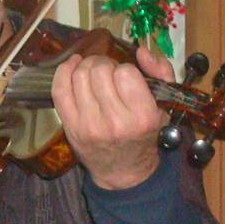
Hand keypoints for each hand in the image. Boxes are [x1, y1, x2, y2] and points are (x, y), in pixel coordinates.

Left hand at [50, 44, 166, 189]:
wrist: (122, 171)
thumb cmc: (145, 134)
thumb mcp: (164, 105)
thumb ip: (161, 73)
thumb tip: (141, 51)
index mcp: (143, 117)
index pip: (126, 73)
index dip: (125, 69)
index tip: (125, 78)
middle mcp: (115, 122)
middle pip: (99, 71)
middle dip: (104, 64)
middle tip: (108, 72)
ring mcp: (89, 125)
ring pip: (79, 76)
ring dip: (86, 66)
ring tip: (94, 72)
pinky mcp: (70, 127)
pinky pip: (60, 90)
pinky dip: (64, 71)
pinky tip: (72, 65)